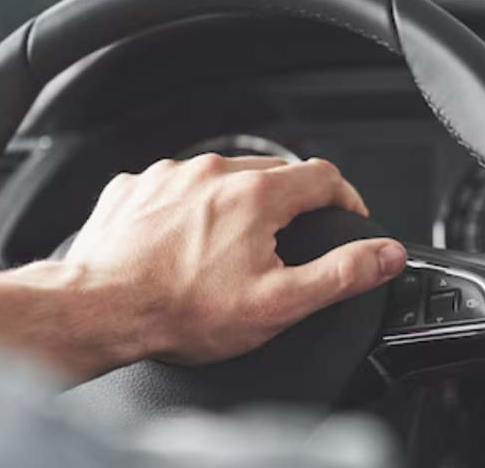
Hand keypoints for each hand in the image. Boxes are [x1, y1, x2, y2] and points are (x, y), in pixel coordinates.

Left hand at [63, 154, 406, 367]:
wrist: (98, 310)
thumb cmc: (180, 311)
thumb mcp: (278, 303)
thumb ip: (341, 274)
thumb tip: (386, 255)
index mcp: (256, 195)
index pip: (324, 176)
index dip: (346, 198)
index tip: (348, 218)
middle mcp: (213, 172)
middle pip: (274, 174)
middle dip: (290, 205)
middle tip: (285, 247)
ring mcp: (170, 176)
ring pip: (223, 178)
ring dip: (237, 205)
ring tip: (228, 252)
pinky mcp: (136, 187)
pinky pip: (178, 188)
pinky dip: (190, 210)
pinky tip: (183, 245)